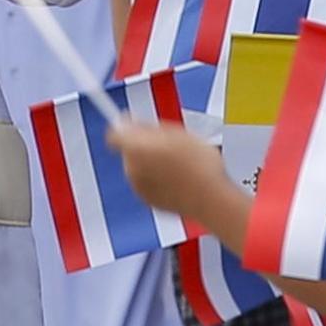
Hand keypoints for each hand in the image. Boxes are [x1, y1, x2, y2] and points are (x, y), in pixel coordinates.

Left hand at [106, 120, 241, 228]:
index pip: (114, 134)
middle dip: (143, 145)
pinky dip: (157, 180)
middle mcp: (131, 169)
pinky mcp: (148, 202)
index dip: (124, 127)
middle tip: (169, 144)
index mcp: (135, 149)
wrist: (210, 198)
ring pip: (138, 168)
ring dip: (151, 163)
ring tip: (178, 163)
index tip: (135, 124)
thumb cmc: (198, 164)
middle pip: (128, 150)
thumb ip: (146, 127)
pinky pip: (148, 184)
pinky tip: (179, 178)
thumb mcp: (176, 132)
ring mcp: (138, 188)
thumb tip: (130, 123)